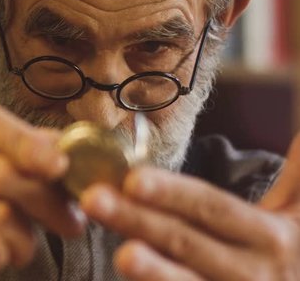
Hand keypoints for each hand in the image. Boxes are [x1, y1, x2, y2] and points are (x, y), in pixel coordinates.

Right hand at [0, 100, 85, 280]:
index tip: (59, 165)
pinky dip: (4, 256)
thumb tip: (66, 147)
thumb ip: (17, 156)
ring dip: (25, 237)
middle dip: (47, 200)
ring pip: (0, 213)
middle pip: (0, 170)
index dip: (24, 138)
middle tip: (71, 222)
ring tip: (19, 245)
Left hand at [80, 135, 299, 280]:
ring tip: (121, 255)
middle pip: (185, 241)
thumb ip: (297, 172)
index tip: (133, 179)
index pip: (211, 207)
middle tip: (94, 200)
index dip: (174, 194)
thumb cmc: (291, 253)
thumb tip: (297, 109)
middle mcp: (253, 271)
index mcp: (271, 235)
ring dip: (152, 271)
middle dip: (137, 221)